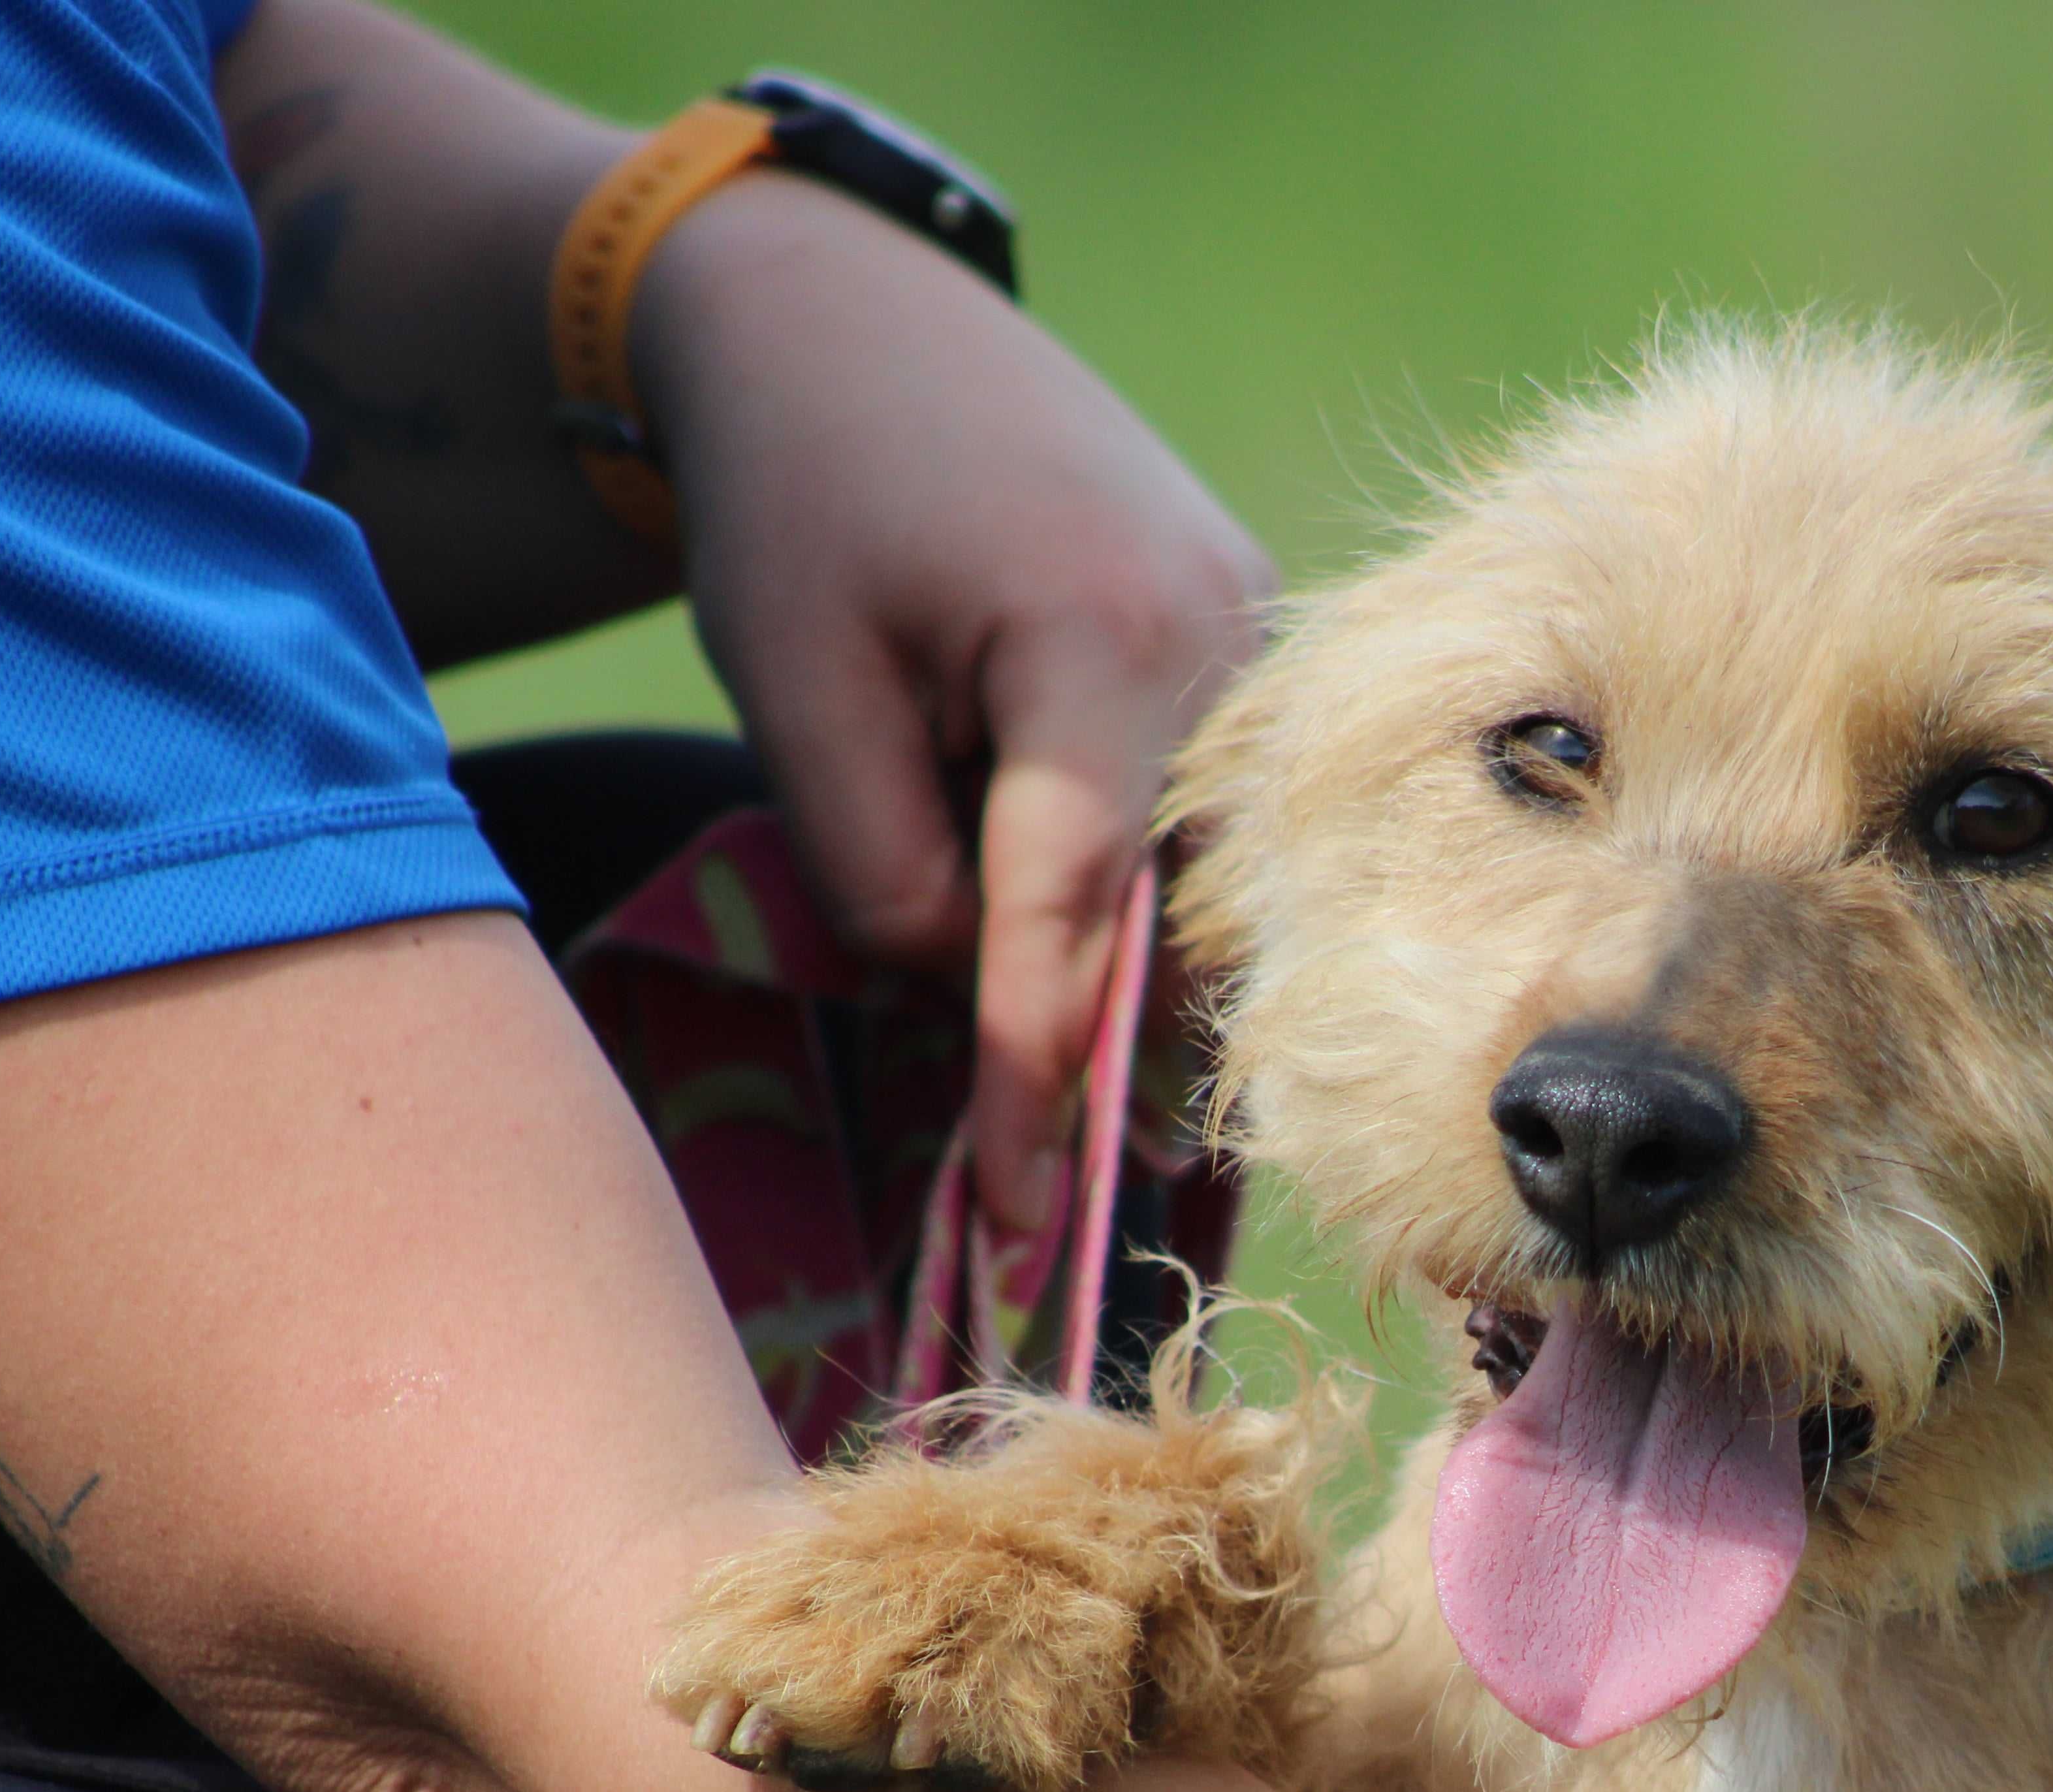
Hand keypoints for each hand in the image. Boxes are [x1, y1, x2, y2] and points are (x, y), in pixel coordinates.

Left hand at [633, 178, 1273, 1226]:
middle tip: (1029, 1195)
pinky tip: (1087, 956)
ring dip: (1126, 974)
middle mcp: (1223, 639)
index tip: (1017, 1212)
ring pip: (1208, 870)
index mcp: (1099, 639)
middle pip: (1175, 906)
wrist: (852, 318)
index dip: (1038, 1070)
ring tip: (1053, 1093)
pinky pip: (1212, 811)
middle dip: (1104, 1051)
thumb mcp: (792, 693)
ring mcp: (1260, 635)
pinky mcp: (1252, 643)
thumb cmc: (796, 497)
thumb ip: (880, 869)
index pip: (1076, 907)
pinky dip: (1145, 892)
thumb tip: (972, 987)